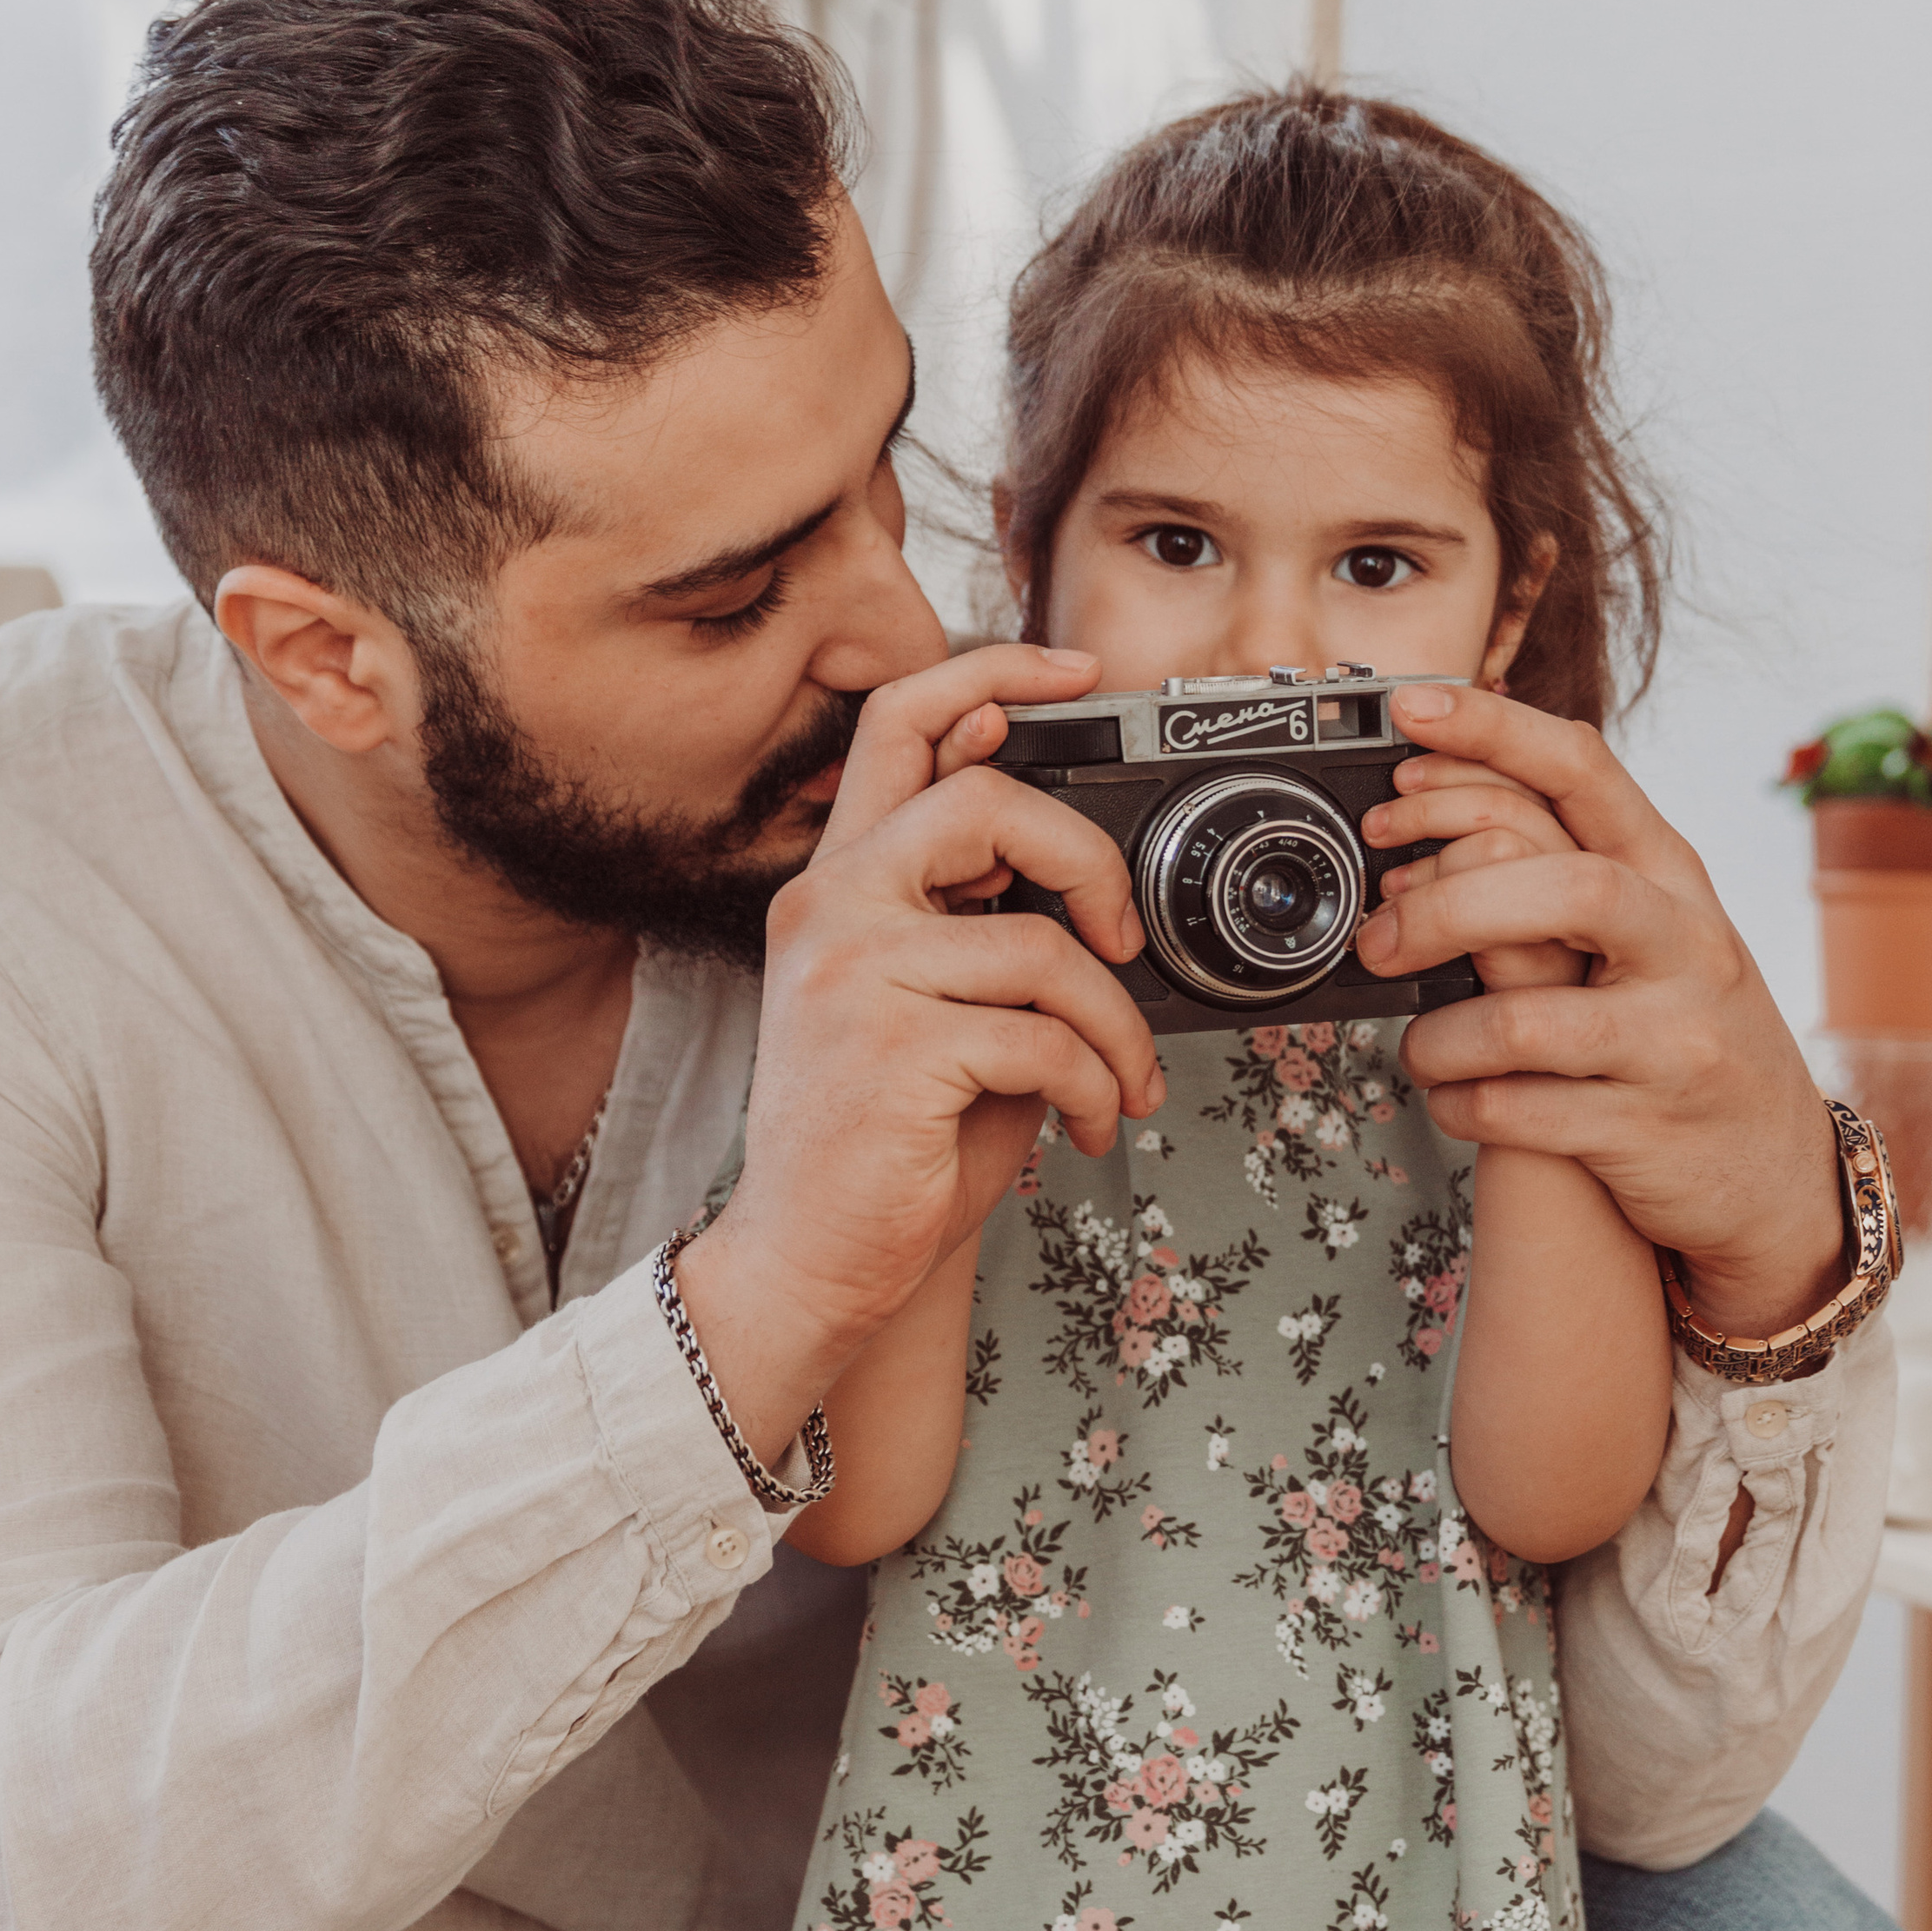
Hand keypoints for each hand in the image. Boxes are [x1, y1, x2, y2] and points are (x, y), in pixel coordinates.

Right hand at [678, 649, 1164, 1453]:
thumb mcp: (930, 1005)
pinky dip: (1097, 1085)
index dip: (993, 670)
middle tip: (1117, 938)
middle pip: (986, 800)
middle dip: (1089, 863)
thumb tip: (1087, 880)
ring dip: (1115, 1025)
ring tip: (1118, 1080)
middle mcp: (831, 907)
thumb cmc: (886, 1140)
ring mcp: (854, 973)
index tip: (1075, 672)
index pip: (900, 722)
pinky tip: (1089, 1121)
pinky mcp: (892, 1048)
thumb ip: (978, 926)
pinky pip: (1045, 1037)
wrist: (813, 1260)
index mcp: (837, 882)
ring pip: (1043, 946)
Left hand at [1353, 684, 1842, 1340]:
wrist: (1777, 1171)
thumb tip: (1434, 810)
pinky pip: (1514, 1112)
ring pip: (1522, 1020)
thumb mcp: (1658, 932)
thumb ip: (1569, 868)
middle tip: (1378, 936)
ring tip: (1421, 1042)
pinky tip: (1452, 1095)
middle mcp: (1686, 947)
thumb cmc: (1687, 1031)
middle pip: (1563, 887)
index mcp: (1675, 879)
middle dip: (1446, 904)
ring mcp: (1672, 1043)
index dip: (1493, 728)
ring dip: (1438, 1035)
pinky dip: (1457, 1102)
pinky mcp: (1642, 1132)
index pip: (1585, 771)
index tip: (1409, 706)